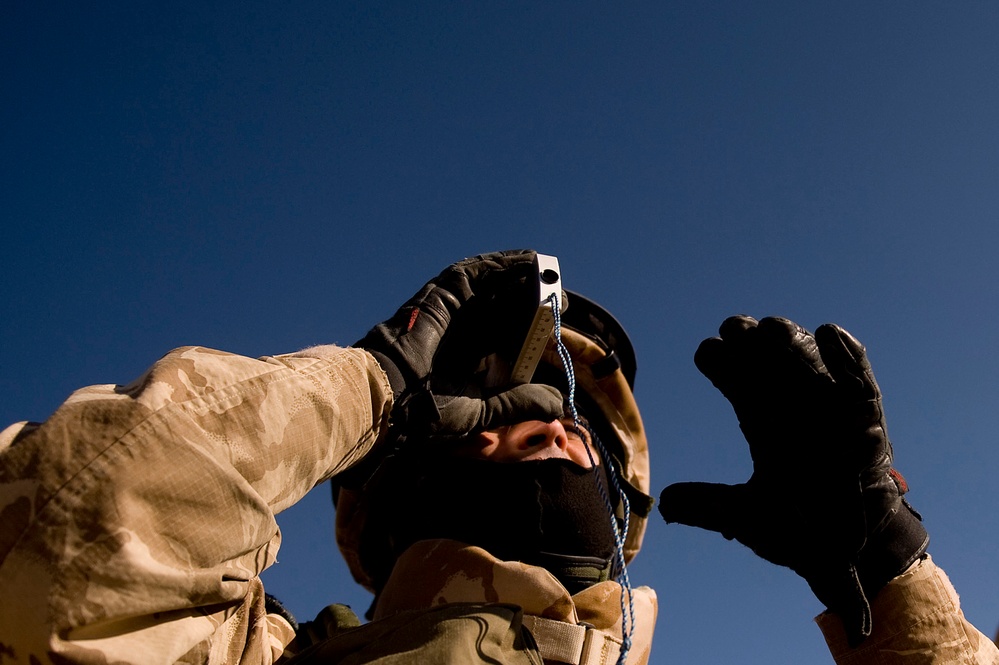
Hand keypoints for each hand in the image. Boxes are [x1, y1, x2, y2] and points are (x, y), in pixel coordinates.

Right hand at [356, 250, 562, 442]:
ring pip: (496, 286)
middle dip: (535, 302)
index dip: (535, 330)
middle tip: (559, 302)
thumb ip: (519, 403)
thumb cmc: (428, 411)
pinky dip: (503, 263)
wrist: (391, 397)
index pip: (512, 336)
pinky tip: (528, 262)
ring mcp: (455, 309)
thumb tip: (558, 403)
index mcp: (474, 357)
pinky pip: (477, 270)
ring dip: (524, 279)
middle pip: (508, 307)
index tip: (556, 332)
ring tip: (551, 278)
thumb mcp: (484, 411)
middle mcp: (466, 329)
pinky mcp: (444, 292)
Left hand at [659, 316, 927, 645]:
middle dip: (753, 345)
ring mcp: (831, 415)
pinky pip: (860, 386)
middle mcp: (795, 415)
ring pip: (809, 368)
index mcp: (766, 429)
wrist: (851, 556)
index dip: (723, 366)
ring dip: (793, 345)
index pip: (740, 387)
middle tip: (733, 326)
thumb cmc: (799, 533)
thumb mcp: (746, 518)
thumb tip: (663, 503)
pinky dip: (849, 360)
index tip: (707, 350)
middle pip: (770, 368)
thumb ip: (707, 506)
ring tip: (771, 327)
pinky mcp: (868, 424)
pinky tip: (829, 332)